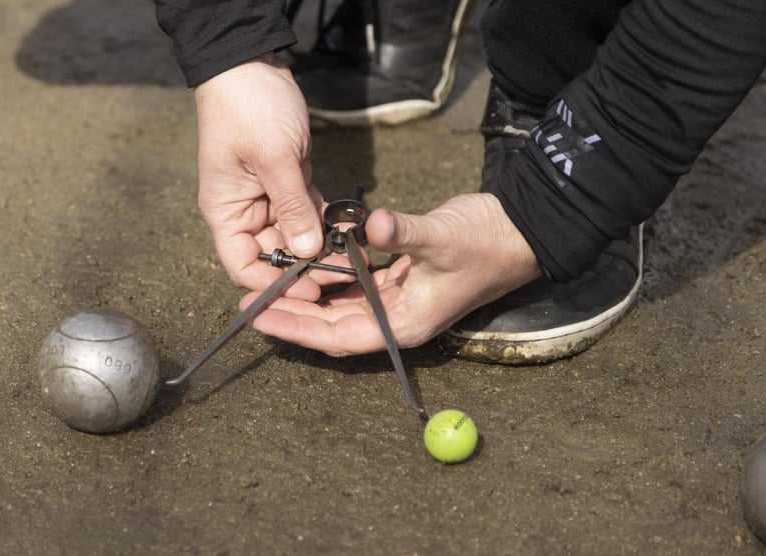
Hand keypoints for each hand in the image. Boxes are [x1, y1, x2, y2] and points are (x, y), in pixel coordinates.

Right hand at [194, 53, 333, 300]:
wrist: (252, 64)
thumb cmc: (249, 108)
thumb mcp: (274, 159)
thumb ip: (291, 207)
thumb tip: (306, 251)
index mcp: (226, 212)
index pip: (243, 267)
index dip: (273, 284)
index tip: (308, 289)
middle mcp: (245, 211)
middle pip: (273, 255)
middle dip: (305, 266)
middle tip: (342, 272)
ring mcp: (267, 197)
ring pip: (295, 236)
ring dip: (320, 245)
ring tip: (352, 254)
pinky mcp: (288, 183)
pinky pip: (307, 212)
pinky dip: (326, 220)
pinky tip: (350, 229)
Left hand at [242, 193, 541, 355]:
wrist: (518, 230)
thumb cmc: (486, 242)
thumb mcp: (443, 237)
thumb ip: (403, 233)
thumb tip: (367, 225)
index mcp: (405, 322)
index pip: (338, 336)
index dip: (296, 329)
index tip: (258, 317)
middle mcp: (398, 319)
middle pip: (332, 327)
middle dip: (291, 316)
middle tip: (247, 301)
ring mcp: (399, 302)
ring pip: (341, 309)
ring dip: (306, 299)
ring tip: (268, 285)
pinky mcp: (401, 282)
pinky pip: (356, 288)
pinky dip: (330, 279)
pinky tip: (306, 266)